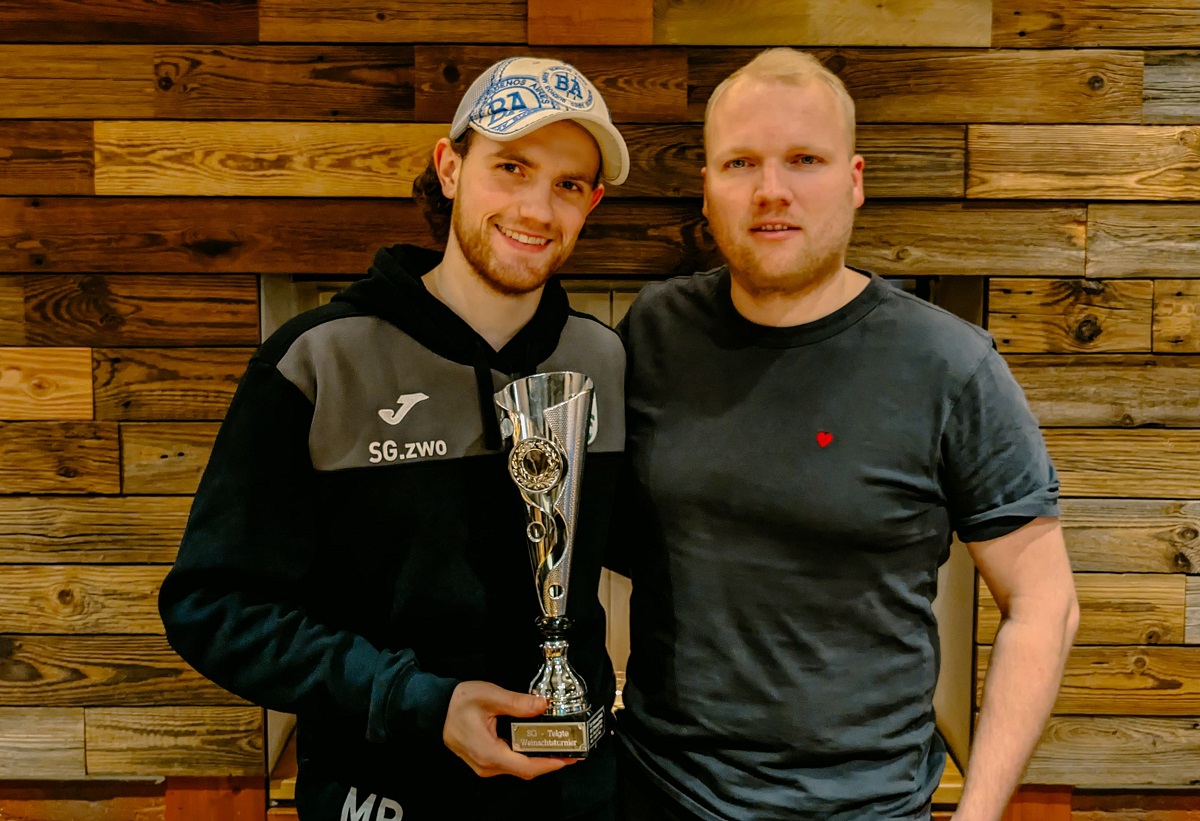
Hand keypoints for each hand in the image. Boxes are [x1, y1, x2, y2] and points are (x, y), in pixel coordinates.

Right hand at [442, 680, 577, 778]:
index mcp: (488, 753)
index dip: (549, 764)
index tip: (568, 758)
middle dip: (550, 761)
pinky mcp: (486, 760)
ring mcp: (485, 765)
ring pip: (518, 768)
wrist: (435, 708)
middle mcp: (487, 765)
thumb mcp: (489, 695)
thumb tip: (542, 705)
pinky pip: (511, 762)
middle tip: (571, 749)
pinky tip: (539, 743)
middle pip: (525, 770)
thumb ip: (517, 702)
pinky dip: (527, 755)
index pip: (525, 767)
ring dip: (539, 759)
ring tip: (560, 745)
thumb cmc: (458, 703)